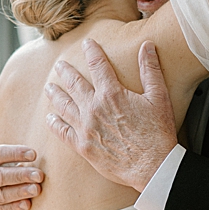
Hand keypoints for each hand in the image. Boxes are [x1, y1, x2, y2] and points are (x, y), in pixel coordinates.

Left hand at [45, 39, 176, 192]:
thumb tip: (147, 46)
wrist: (152, 166)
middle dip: (66, 71)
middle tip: (59, 65)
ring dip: (55, 94)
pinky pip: (63, 132)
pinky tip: (50, 118)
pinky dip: (54, 124)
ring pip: (64, 106)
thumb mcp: (159, 97)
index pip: (98, 65)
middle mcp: (94, 108)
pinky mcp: (82, 146)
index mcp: (112, 93)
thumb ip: (150, 70)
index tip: (87, 43)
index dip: (92, 52)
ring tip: (49, 88)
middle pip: (74, 84)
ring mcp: (86, 127)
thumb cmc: (158, 132)